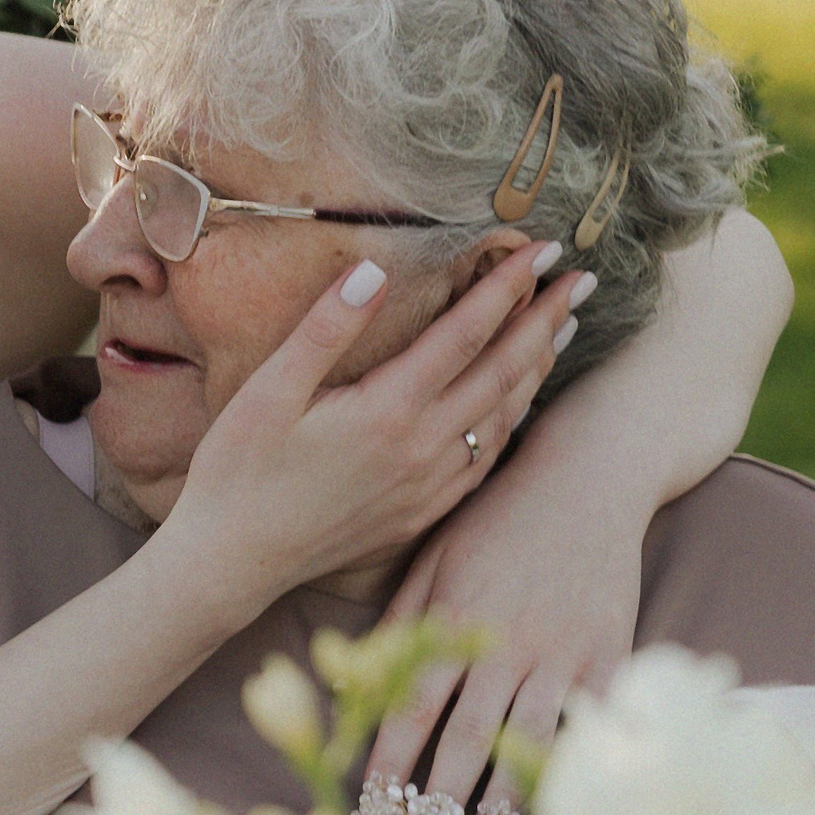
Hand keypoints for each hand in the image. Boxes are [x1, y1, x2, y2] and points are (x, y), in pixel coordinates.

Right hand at [170, 239, 578, 614]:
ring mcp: (426, 487)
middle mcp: (420, 450)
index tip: (545, 250)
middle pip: (503, 373)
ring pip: (503, 419)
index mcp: (387, 411)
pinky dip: (512, 422)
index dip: (509, 288)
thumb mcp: (267, 392)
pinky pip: (485, 462)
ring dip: (537, 369)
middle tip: (583, 279)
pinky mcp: (420, 514)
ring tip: (563, 328)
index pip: (467, 335)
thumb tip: (374, 271)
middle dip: (545, 321)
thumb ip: (325, 330)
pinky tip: (518, 403)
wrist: (231, 563)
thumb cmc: (237, 473)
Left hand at [364, 416, 643, 807]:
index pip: (410, 709)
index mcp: (454, 618)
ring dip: (500, 800)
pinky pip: (587, 725)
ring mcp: (562, 652)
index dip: (388, 765)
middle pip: (465, 742)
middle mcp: (507, 642)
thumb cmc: (496, 518)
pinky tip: (551, 803)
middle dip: (438, 804)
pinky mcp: (610, 654)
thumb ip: (400, 619)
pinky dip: (568, 767)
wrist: (588, 477)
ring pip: (526, 744)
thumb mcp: (433, 556)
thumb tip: (355, 679)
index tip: (371, 810)